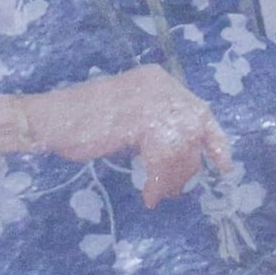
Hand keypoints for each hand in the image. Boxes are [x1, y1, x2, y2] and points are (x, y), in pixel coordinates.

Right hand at [31, 66, 230, 205]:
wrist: (51, 119)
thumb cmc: (83, 122)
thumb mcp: (129, 118)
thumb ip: (156, 126)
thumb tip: (184, 155)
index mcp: (158, 80)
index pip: (199, 109)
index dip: (215, 140)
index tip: (224, 165)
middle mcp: (160, 85)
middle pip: (194, 131)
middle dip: (189, 166)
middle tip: (178, 190)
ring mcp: (152, 100)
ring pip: (180, 148)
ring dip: (172, 178)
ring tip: (158, 194)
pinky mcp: (141, 120)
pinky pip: (162, 159)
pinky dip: (157, 181)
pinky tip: (148, 194)